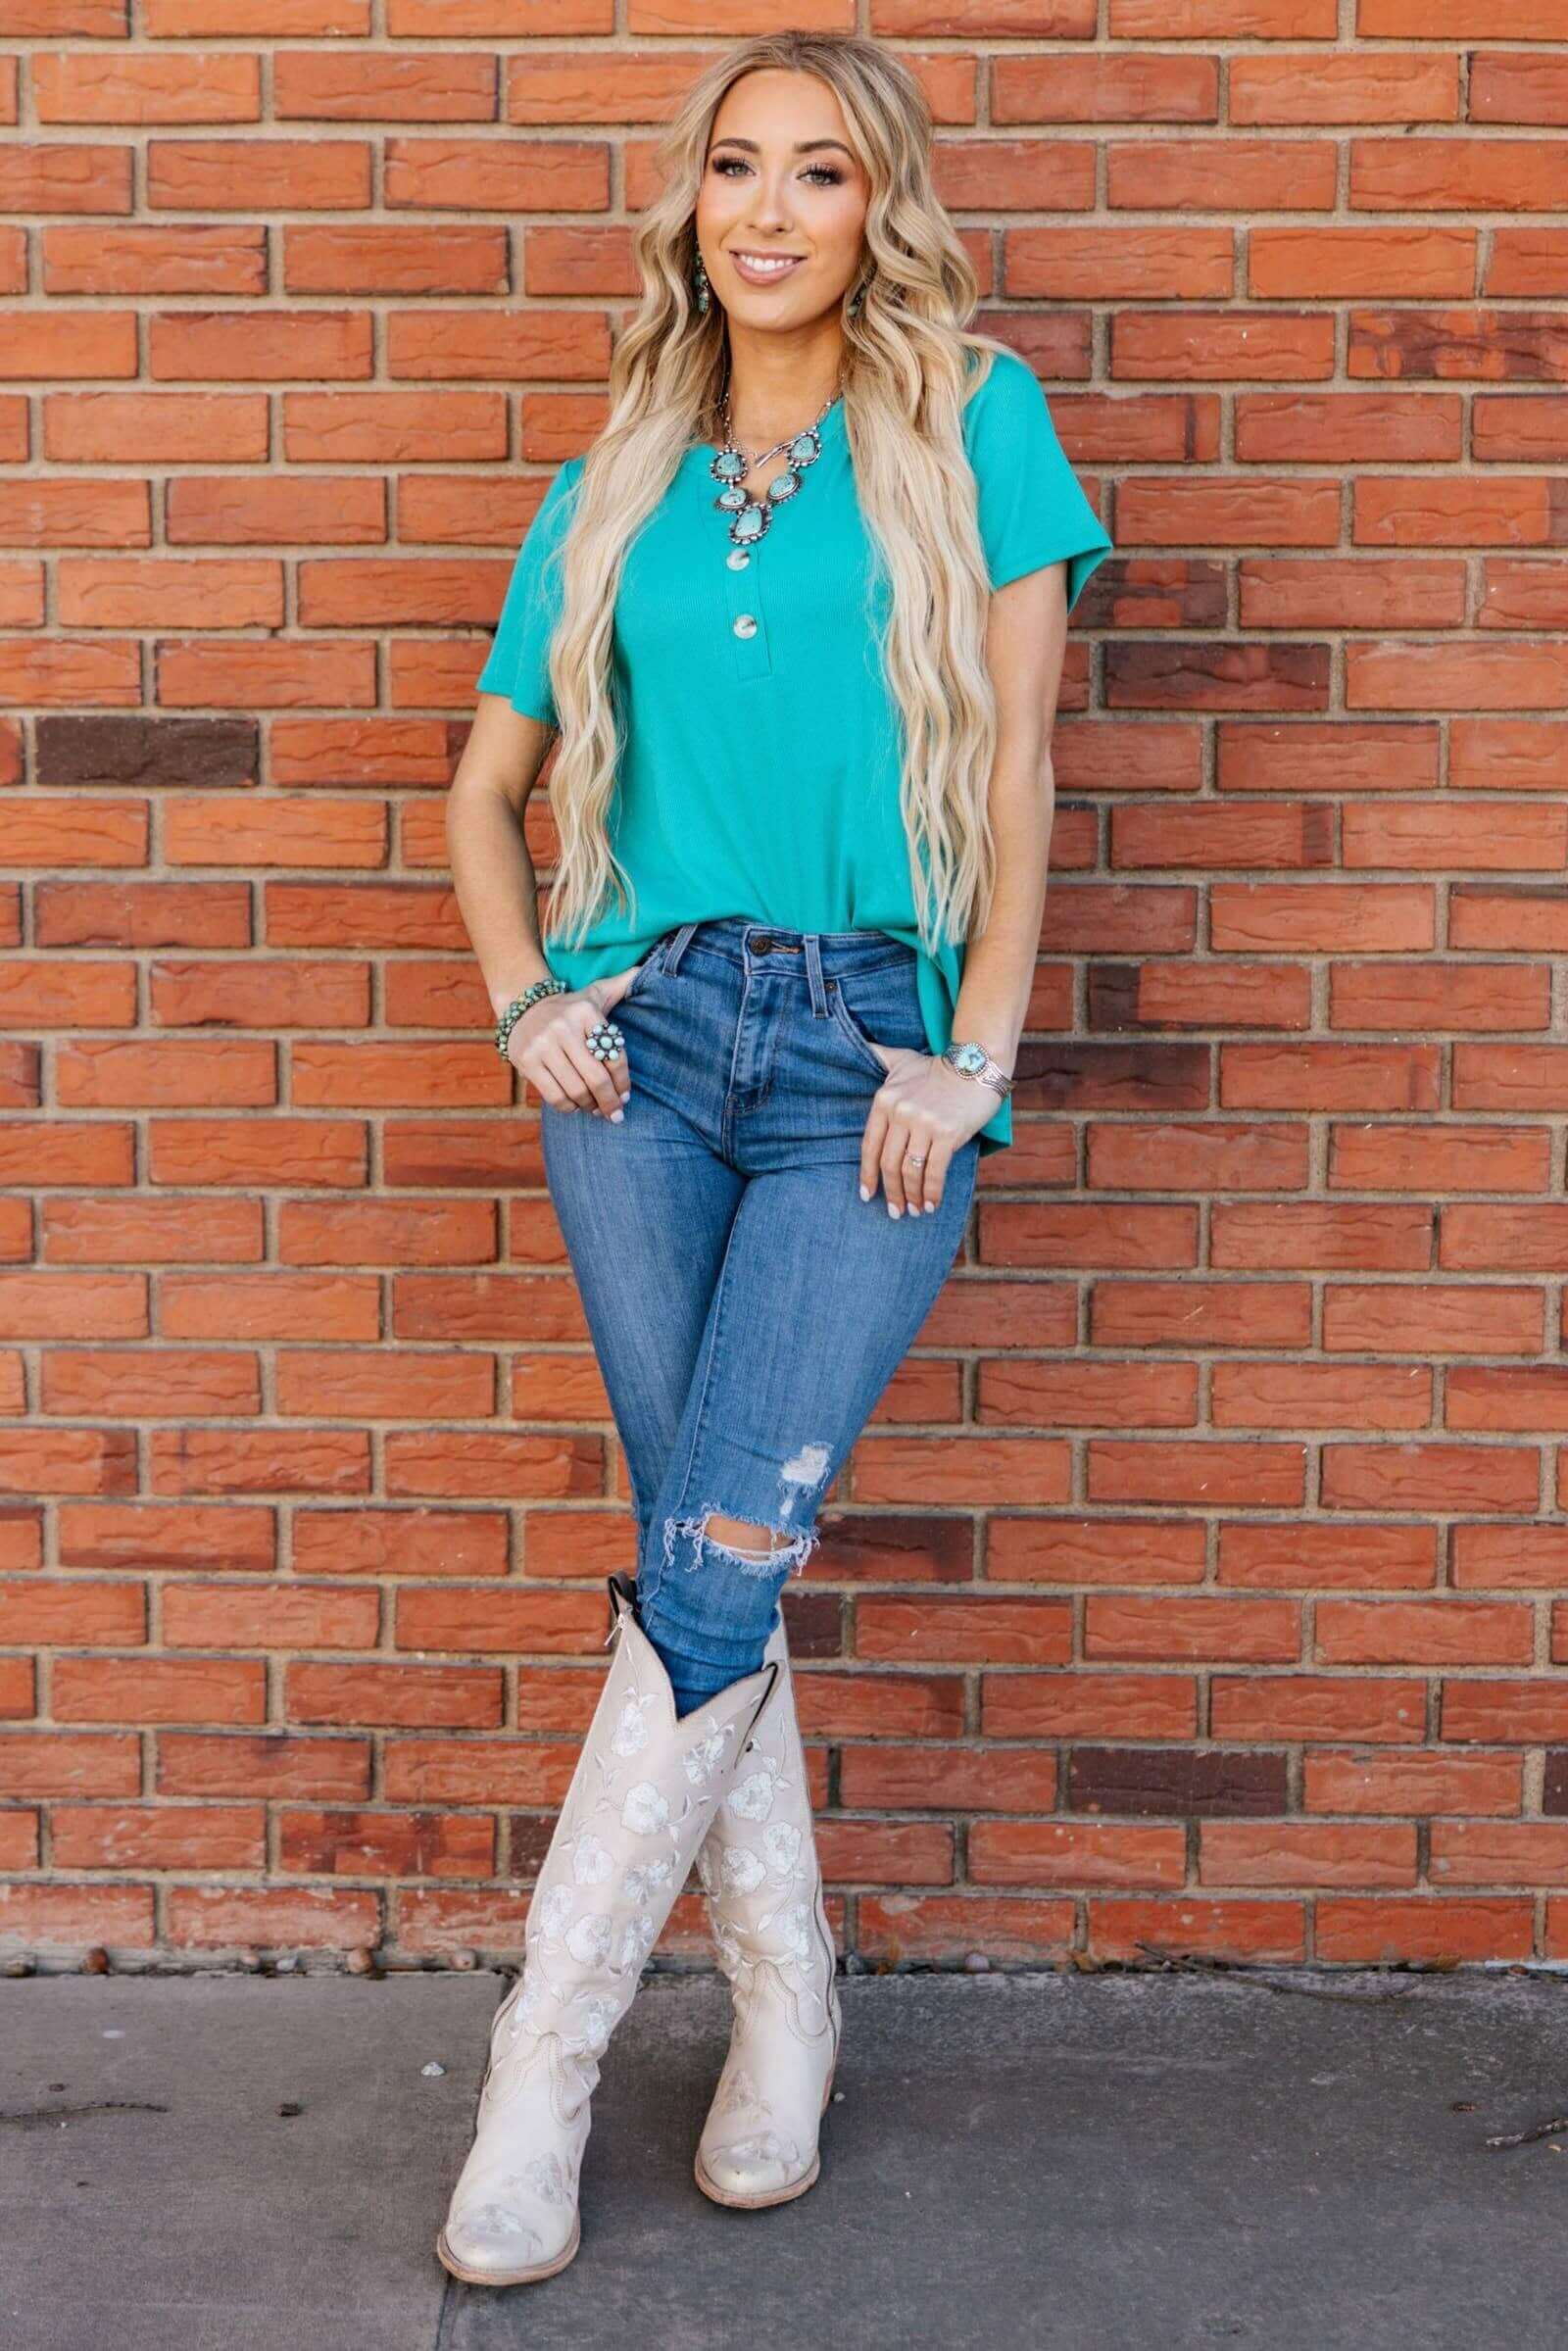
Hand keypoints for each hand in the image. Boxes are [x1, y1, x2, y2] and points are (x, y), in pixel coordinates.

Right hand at [505, 959, 645, 1119]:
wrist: (522, 1007)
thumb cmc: (569, 1008)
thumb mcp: (594, 993)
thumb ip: (620, 984)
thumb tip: (641, 972)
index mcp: (586, 1012)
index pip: (614, 1054)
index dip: (623, 1081)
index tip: (626, 1096)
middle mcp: (564, 1026)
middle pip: (596, 1077)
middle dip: (610, 1101)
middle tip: (616, 1114)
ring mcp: (543, 1045)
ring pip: (576, 1089)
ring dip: (590, 1107)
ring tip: (596, 1110)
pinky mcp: (527, 1061)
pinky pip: (554, 1095)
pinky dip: (569, 1107)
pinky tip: (576, 1106)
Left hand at [857, 1043, 998, 1216]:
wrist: (977, 1063)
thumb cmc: (937, 1067)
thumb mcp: (901, 1059)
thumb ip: (879, 1057)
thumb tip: (860, 1047)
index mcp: (884, 1100)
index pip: (870, 1145)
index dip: (867, 1175)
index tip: (867, 1195)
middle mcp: (900, 1112)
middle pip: (889, 1164)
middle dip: (890, 1193)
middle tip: (894, 1212)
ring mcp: (923, 1124)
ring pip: (910, 1171)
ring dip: (911, 1197)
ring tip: (914, 1212)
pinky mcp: (946, 1133)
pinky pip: (934, 1171)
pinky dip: (931, 1193)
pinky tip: (931, 1205)